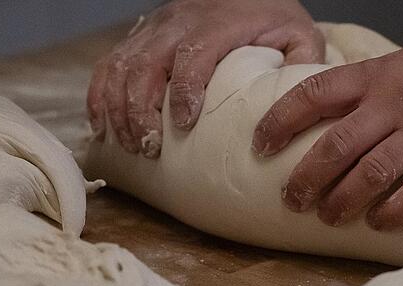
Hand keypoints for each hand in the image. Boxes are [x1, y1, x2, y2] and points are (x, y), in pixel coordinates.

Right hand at [88, 0, 323, 157]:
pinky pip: (108, 63)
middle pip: (146, 63)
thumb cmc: (274, 19)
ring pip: (121, 64)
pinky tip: (103, 126)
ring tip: (130, 144)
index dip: (185, 89)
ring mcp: (155, 27)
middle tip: (149, 148)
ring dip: (118, 107)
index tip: (185, 124)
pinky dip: (100, 96)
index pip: (193, 53)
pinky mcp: (140, 36)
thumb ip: (302, 64)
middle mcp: (179, 20)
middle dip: (140, 109)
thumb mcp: (301, 36)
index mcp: (218, 22)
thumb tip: (291, 105)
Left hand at [253, 20, 402, 229]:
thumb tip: (329, 115)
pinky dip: (393, 214)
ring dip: (342, 202)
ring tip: (327, 218)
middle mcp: (397, 103)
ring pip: (371, 174)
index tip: (259, 144)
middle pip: (336, 145)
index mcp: (379, 74)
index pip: (314, 93)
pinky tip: (378, 224)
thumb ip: (370, 86)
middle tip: (291, 201)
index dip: (280, 120)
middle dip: (306, 178)